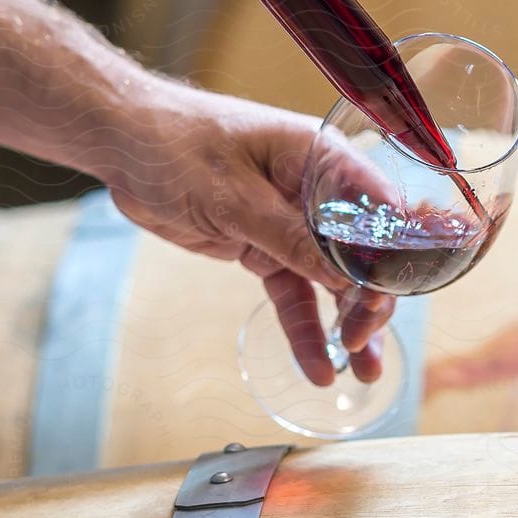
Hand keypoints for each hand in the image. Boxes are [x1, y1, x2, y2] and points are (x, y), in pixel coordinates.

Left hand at [98, 77, 394, 386]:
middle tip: (361, 346)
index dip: (390, 259)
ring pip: (333, 280)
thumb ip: (289, 237)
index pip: (378, 211)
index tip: (383, 303)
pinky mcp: (264, 245)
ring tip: (362, 373)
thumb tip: (344, 278)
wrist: (126, 145)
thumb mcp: (233, 195)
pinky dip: (304, 327)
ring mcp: (292, 221)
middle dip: (370, 302)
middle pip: (362, 253)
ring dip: (348, 324)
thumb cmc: (178, 146)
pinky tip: (317, 366)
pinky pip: (294, 291)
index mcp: (322, 159)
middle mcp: (318, 191)